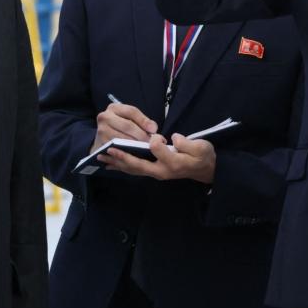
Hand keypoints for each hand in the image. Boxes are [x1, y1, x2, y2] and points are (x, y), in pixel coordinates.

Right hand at [92, 102, 157, 151]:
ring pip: (122, 138)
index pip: (131, 112)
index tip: (154, 130)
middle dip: (141, 135)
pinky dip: (128, 152)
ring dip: (135, 145)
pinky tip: (135, 153)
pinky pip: (117, 148)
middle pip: (127, 125)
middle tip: (151, 142)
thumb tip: (152, 129)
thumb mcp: (131, 118)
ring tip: (145, 148)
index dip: (144, 121)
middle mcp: (105, 117)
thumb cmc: (122, 126)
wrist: (106, 134)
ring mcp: (101, 130)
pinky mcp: (101, 143)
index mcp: (114, 108)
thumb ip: (143, 121)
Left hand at [101, 134, 216, 183]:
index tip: (154, 134)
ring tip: (102, 156)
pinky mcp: (154, 172)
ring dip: (117, 163)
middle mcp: (162, 170)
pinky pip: (135, 170)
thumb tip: (173, 139)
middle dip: (122, 157)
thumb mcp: (201, 148)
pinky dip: (122, 167)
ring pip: (133, 169)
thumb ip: (187, 144)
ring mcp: (157, 173)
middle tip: (108, 149)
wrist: (206, 170)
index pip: (158, 150)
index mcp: (174, 163)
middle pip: (138, 165)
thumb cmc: (203, 156)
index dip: (154, 141)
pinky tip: (110, 164)